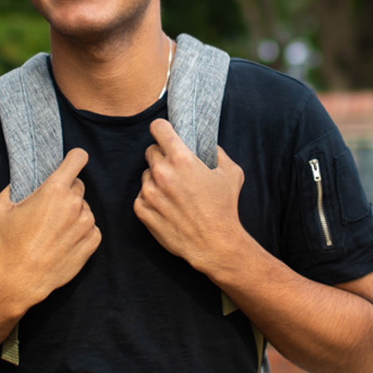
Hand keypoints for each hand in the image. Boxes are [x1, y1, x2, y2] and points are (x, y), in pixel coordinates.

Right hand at [0, 148, 99, 314]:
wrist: (21, 279)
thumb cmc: (8, 243)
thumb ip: (9, 188)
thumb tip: (17, 181)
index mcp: (54, 190)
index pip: (77, 158)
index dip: (75, 158)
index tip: (72, 162)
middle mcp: (74, 203)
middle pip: (78, 186)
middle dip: (67, 193)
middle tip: (50, 209)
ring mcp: (86, 223)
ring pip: (84, 208)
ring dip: (74, 214)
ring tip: (54, 231)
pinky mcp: (93, 241)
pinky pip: (91, 228)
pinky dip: (81, 232)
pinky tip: (63, 242)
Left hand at [134, 119, 247, 275]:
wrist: (214, 244)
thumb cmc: (224, 208)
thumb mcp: (231, 173)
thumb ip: (217, 152)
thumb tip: (207, 145)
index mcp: (181, 158)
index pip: (158, 128)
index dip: (162, 129)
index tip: (165, 133)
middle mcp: (162, 172)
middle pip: (151, 151)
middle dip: (162, 157)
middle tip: (176, 170)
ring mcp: (149, 192)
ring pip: (146, 174)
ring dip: (156, 179)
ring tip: (175, 193)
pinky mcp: (142, 209)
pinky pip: (141, 195)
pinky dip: (152, 198)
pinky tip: (168, 207)